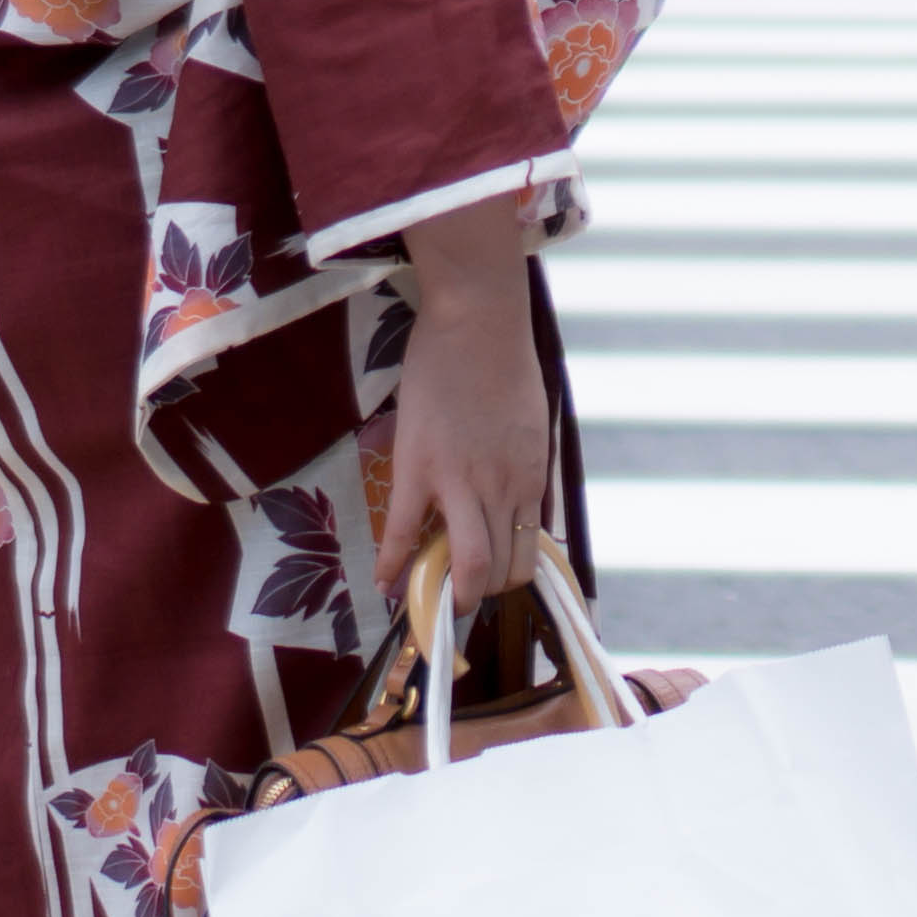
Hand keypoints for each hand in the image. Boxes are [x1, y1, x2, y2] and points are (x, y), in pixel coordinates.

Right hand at [377, 197, 549, 607]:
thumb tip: (520, 499)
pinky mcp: (420, 467)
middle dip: (477, 593)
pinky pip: (405, 531)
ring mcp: (462, 481)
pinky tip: (384, 585)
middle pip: (500, 570)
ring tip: (426, 598)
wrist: (479, 318)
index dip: (506, 579)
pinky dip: (393, 566)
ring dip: (446, 592)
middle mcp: (504, 489)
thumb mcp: (532, 424)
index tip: (488, 583)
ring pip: (466, 564)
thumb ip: (524, 466)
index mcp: (532, 478)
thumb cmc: (505, 361)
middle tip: (453, 595)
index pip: (527, 555)